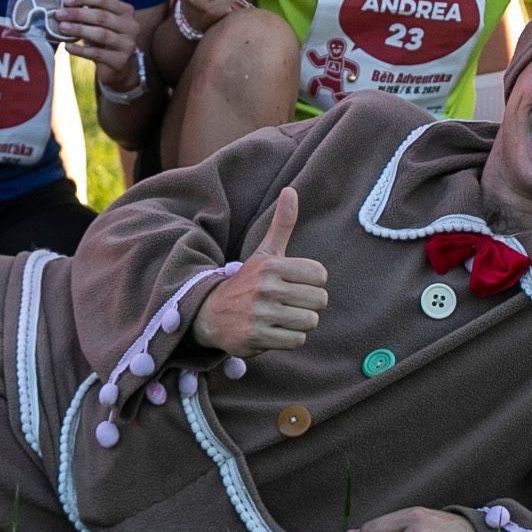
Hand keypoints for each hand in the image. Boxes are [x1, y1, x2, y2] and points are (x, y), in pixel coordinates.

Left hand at [53, 0, 143, 74]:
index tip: (66, 0)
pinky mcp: (120, 61)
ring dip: (78, 29)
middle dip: (78, 14)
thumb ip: (90, 11)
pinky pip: (97, 54)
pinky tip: (67, 47)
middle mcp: (131, 26)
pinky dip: (80, 50)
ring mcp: (127, 44)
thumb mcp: (102, 22)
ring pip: (100, 34)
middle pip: (102, 16)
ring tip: (62, 27)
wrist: (119, 66)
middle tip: (59, 14)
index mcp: (126, 11)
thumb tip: (66, 4)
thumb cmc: (106, 39)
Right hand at [193, 187, 327, 355]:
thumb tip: (291, 190)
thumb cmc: (247, 282)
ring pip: (310, 321)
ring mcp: (261, 314)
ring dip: (299, 323)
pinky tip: (273, 330)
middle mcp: (266, 288)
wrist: (211, 313)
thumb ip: (282, 223)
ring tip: (281, 317)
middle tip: (288, 303)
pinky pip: (296, 340)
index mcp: (271, 264)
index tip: (293, 284)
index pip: (320, 275)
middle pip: (319, 300)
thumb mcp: (264, 252)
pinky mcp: (257, 337)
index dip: (312, 282)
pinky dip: (289, 338)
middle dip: (308, 304)